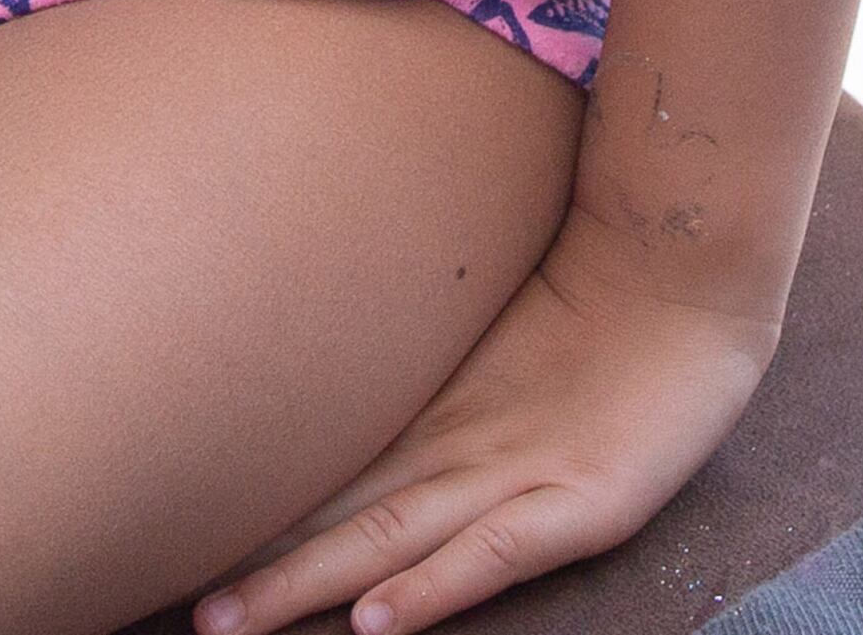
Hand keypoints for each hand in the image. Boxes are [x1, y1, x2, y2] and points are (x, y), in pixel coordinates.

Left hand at [192, 208, 774, 634]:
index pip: (332, 476)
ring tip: (232, 623)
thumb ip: (431, 376)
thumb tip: (338, 390)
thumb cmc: (600, 299)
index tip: (174, 543)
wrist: (687, 264)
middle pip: (343, 517)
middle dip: (260, 569)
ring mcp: (519, 474)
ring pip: (394, 542)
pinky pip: (494, 554)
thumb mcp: (496, 344)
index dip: (258, 516)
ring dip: (311, 587)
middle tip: (180, 608)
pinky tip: (377, 622)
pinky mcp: (581, 502)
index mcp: (439, 412)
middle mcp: (462, 447)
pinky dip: (433, 589)